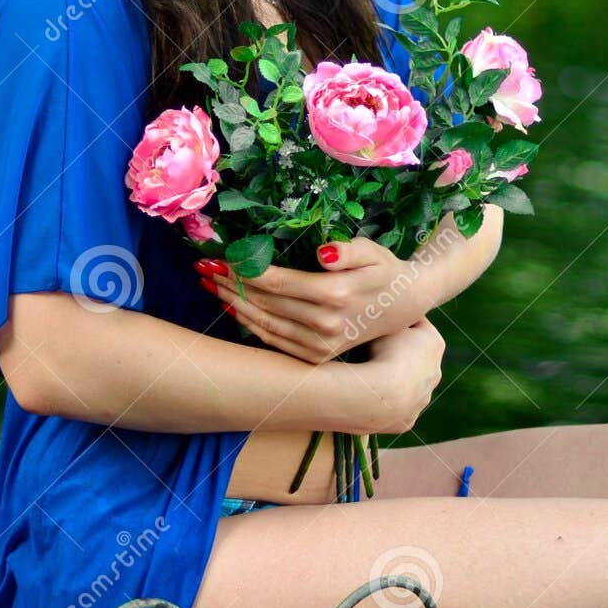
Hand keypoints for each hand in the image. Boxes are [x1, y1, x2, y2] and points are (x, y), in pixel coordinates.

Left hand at [197, 237, 430, 365]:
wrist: (403, 306)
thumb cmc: (383, 271)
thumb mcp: (372, 252)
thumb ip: (348, 251)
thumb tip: (323, 254)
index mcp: (336, 295)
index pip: (277, 282)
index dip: (245, 270)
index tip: (220, 257)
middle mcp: (325, 324)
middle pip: (266, 302)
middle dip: (231, 284)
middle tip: (204, 268)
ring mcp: (320, 345)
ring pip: (265, 324)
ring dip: (233, 304)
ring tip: (209, 285)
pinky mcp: (317, 356)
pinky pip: (275, 341)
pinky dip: (250, 325)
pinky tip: (233, 308)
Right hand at [361, 316, 446, 434]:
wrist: (379, 396)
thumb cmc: (381, 353)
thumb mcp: (384, 323)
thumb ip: (386, 317)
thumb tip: (378, 311)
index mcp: (434, 343)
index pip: (414, 324)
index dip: (394, 321)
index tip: (377, 323)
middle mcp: (435, 372)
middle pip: (412, 356)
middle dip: (395, 352)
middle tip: (369, 349)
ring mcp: (422, 399)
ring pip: (406, 384)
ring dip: (390, 379)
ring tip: (366, 374)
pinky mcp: (407, 420)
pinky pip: (394, 407)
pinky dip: (383, 401)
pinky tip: (367, 396)